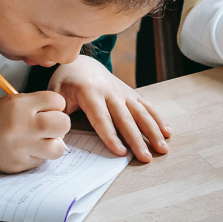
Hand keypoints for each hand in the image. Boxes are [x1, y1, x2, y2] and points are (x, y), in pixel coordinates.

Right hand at [0, 91, 69, 171]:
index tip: (48, 108)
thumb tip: (57, 112)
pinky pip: (40, 161)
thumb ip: (34, 105)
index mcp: (20, 105)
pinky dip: (37, 156)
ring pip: (58, 148)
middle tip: (49, 125)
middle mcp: (23, 126)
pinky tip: (24, 150)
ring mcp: (20, 148)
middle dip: (60, 124)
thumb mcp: (8, 101)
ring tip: (40, 140)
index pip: (58, 101)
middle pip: (63, 124)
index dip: (55, 105)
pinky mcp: (16, 166)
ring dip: (53, 144)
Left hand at [48, 55, 171, 161]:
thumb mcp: (54, 95)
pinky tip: (168, 131)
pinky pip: (147, 106)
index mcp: (89, 92)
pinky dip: (158, 118)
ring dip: (154, 131)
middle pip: (126, 118)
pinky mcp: (131, 93)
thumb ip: (57, 115)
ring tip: (163, 147)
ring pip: (141, 112)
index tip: (121, 153)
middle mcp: (110, 91)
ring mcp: (123, 91)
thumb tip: (57, 140)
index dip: (111, 136)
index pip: (102, 118)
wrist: (81, 63)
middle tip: (147, 157)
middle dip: (138, 139)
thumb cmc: (65, 83)